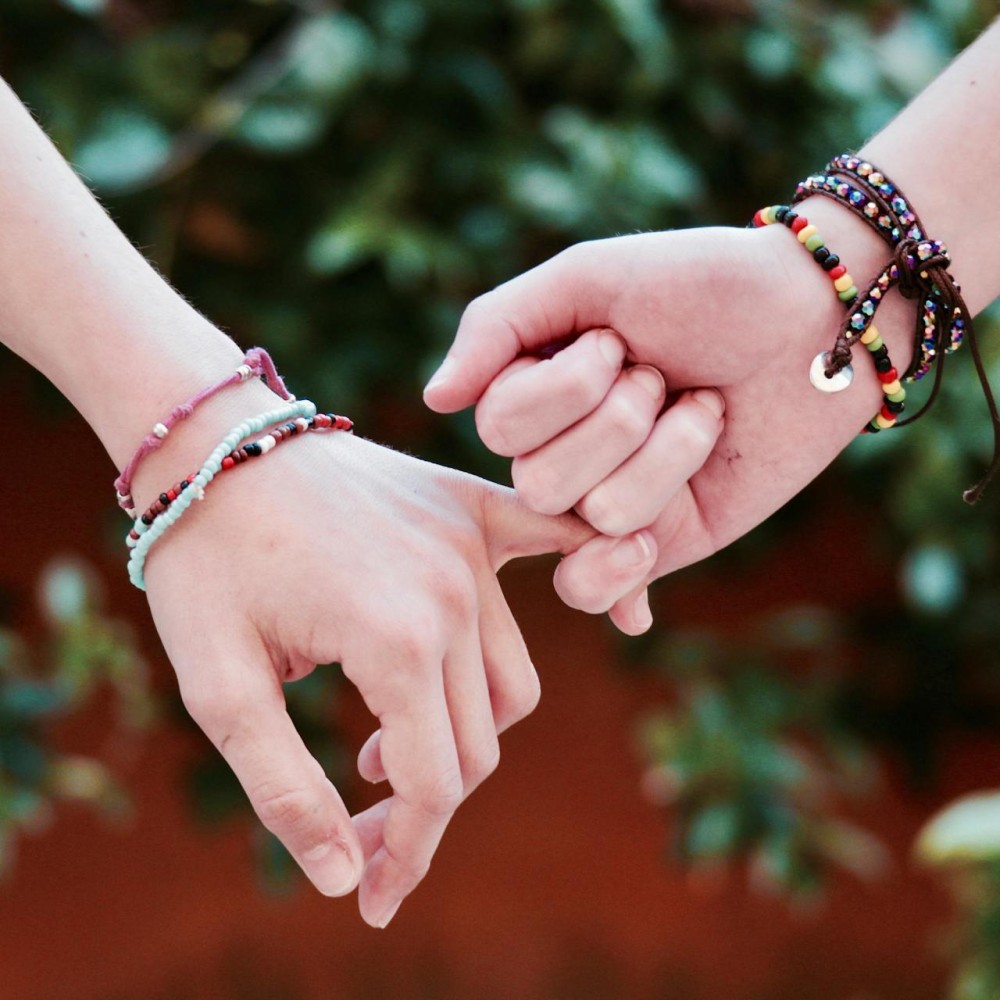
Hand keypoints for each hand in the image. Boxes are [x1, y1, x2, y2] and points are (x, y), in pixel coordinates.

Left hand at [141, 426, 590, 927]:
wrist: (214, 443)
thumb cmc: (206, 563)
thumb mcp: (219, 687)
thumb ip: (286, 790)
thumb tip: (345, 880)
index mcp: (393, 639)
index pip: (433, 781)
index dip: (406, 853)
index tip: (374, 897)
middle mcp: (454, 593)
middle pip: (479, 742)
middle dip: (421, 803)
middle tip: (354, 815)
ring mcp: (473, 544)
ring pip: (512, 680)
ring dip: (464, 733)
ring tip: (382, 743)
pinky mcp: (475, 507)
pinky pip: (560, 548)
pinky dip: (600, 580)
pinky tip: (631, 615)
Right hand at [424, 203, 909, 625]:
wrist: (813, 322)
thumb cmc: (701, 285)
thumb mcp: (590, 277)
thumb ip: (497, 326)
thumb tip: (434, 400)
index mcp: (533, 390)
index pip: (500, 424)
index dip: (570, 385)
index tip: (622, 340)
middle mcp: (560, 450)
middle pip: (541, 480)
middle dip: (623, 419)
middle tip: (667, 377)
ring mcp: (605, 501)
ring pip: (596, 517)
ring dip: (668, 454)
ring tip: (702, 412)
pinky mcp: (658, 543)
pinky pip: (597, 588)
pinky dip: (618, 577)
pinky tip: (647, 551)